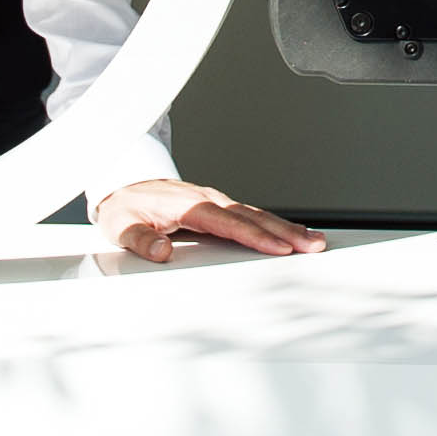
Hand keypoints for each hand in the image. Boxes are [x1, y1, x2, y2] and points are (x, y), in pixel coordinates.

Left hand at [90, 179, 327, 263]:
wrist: (124, 184)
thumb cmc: (125, 207)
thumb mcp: (122, 226)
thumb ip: (141, 240)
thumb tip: (162, 251)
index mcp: (188, 205)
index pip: (228, 223)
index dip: (255, 237)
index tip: (279, 249)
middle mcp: (207, 200)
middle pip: (253, 218)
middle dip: (286, 233)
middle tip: (314, 246)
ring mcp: (216, 201)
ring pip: (257, 215)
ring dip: (287, 228)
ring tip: (314, 241)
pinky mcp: (218, 206)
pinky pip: (251, 215)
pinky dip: (275, 224)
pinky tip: (293, 233)